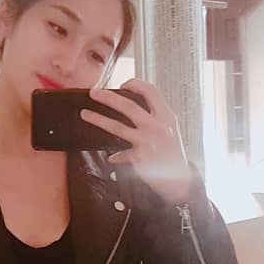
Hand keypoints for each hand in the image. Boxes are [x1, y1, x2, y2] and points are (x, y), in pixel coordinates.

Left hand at [81, 79, 195, 205]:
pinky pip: (121, 154)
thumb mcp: (170, 128)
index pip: (150, 91)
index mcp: (166, 116)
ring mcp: (147, 142)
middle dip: (108, 97)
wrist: (179, 179)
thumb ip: (155, 116)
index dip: (135, 84)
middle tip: (94, 92)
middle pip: (128, 106)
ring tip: (84, 114)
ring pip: (117, 127)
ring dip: (98, 119)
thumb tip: (131, 105)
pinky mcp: (139, 157)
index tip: (122, 84)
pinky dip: (116, 157)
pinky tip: (112, 158)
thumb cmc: (172, 151)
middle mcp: (157, 126)